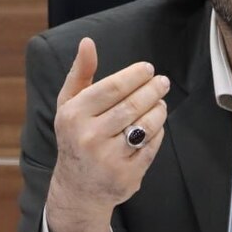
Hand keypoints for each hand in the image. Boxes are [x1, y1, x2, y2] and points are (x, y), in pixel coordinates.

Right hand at [44, 37, 169, 231]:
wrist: (77, 188)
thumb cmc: (75, 136)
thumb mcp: (69, 105)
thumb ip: (80, 73)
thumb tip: (88, 42)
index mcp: (73, 116)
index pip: (111, 88)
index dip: (134, 76)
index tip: (147, 69)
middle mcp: (89, 137)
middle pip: (132, 105)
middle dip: (152, 90)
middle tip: (162, 82)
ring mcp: (108, 159)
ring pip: (145, 125)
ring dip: (158, 110)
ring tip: (160, 102)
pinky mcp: (126, 176)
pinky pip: (152, 146)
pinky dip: (157, 132)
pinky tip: (155, 125)